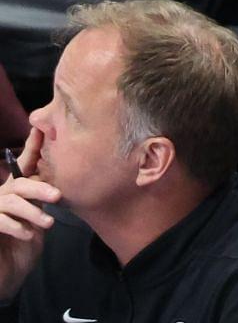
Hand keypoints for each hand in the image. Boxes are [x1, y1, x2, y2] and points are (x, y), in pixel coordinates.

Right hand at [0, 128, 60, 299]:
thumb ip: (45, 204)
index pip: (24, 166)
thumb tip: (64, 188)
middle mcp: (2, 197)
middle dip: (38, 188)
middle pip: (19, 184)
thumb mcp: (39, 222)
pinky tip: (28, 235)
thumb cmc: (22, 248)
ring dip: (31, 211)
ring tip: (48, 223)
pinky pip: (0, 220)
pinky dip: (16, 227)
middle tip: (57, 196)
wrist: (5, 275)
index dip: (32, 148)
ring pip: (11, 201)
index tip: (41, 129)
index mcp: (16, 192)